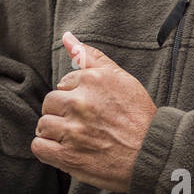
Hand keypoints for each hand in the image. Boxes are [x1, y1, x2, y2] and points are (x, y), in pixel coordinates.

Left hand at [31, 32, 157, 192]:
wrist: (153, 154)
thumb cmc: (139, 116)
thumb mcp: (119, 78)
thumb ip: (90, 56)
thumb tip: (66, 36)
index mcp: (91, 81)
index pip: (63, 85)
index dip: (75, 98)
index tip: (89, 109)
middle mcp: (79, 103)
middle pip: (49, 104)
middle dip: (61, 113)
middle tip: (80, 124)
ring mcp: (72, 131)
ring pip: (43, 125)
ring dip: (54, 132)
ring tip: (73, 138)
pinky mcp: (68, 157)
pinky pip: (39, 147)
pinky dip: (47, 150)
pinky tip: (62, 150)